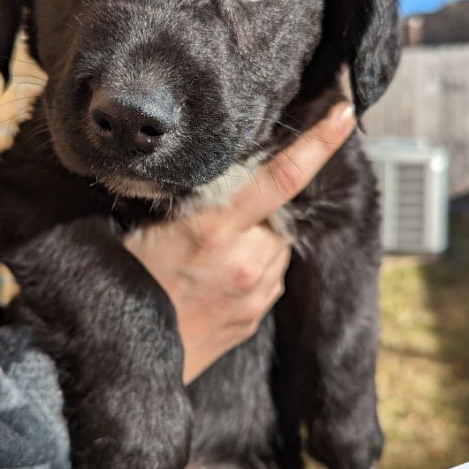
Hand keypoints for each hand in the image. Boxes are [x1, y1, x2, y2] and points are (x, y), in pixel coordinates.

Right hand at [125, 100, 355, 383]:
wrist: (124, 356)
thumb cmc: (125, 280)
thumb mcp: (146, 225)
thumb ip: (194, 200)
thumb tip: (226, 176)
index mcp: (213, 229)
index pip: (280, 177)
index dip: (317, 142)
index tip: (344, 112)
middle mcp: (244, 261)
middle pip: (277, 216)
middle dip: (257, 212)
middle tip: (213, 226)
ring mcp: (254, 294)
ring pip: (275, 248)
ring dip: (255, 242)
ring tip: (207, 262)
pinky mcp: (255, 316)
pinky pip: (268, 278)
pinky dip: (252, 270)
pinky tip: (214, 282)